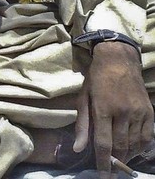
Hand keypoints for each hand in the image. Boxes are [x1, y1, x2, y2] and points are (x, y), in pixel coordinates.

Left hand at [73, 41, 153, 177]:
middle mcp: (122, 112)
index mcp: (103, 108)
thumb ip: (82, 125)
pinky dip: (140, 148)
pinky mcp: (149, 112)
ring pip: (134, 144)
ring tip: (121, 161)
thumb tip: (78, 149)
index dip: (104, 163)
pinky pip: (147, 137)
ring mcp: (138, 112)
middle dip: (116, 162)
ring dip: (128, 156)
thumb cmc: (96, 79)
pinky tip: (134, 150)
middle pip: (121, 146)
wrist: (118, 60)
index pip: (104, 143)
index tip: (103, 176)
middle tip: (112, 170)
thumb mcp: (83, 98)